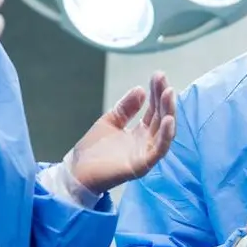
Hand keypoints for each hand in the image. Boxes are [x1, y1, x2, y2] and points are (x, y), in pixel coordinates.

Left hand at [66, 72, 177, 195]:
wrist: (77, 171)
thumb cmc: (93, 150)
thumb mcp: (110, 121)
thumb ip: (126, 107)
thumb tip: (140, 89)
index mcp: (140, 132)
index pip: (154, 109)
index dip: (156, 92)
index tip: (158, 75)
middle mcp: (146, 142)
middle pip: (161, 117)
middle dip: (164, 97)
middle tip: (163, 79)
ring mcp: (146, 154)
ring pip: (164, 132)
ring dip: (168, 112)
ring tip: (169, 93)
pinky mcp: (142, 165)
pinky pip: (159, 150)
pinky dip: (165, 135)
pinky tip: (167, 119)